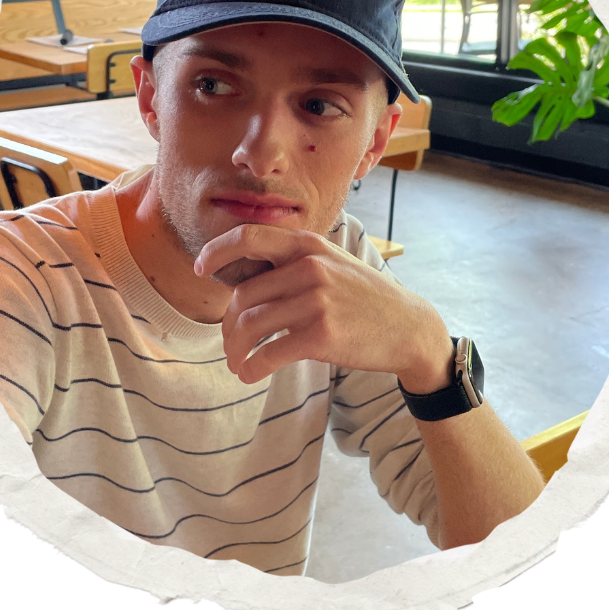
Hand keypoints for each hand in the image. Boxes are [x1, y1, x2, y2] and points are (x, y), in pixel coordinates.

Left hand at [194, 224, 454, 388]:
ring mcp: (316, 301)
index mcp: (308, 245)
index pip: (249, 236)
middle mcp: (309, 267)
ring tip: (237, 361)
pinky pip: (268, 352)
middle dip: (227, 324)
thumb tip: (240, 279)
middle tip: (229, 342)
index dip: (217, 250)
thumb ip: (292, 262)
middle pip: (243, 294)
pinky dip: (251, 367)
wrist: (407, 327)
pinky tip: (249, 373)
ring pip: (250, 324)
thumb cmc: (362, 297)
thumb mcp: (332, 262)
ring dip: (234, 348)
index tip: (200, 269)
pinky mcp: (321, 335)